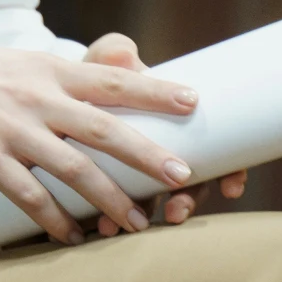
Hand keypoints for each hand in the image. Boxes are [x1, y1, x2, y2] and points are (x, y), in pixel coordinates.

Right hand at [0, 33, 207, 245]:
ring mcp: (11, 129)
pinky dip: (55, 220)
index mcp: (50, 71)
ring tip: (140, 222)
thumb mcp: (23, 63)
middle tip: (184, 175)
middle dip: (147, 154)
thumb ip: (65, 79)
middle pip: (103, 129)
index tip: (195, 100)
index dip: (155, 89)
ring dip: (111, 200)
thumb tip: (115, 86)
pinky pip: (29, 196)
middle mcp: (36, 98)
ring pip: (73, 169)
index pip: (112, 79)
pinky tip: (74, 238)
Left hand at [82, 36, 246, 236]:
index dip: (231, 172)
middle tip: (176, 212)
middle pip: (190, 186)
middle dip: (188, 203)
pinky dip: (114, 222)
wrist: (49, 99)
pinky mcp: (107, 189)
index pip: (218, 153)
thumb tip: (123, 51)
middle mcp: (160, 155)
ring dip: (147, 217)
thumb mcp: (100, 64)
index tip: (232, 187)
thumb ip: (111, 54)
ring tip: (131, 227)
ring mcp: (135, 176)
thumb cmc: (89, 79)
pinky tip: (100, 229)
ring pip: (153, 203)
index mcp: (173, 126)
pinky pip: (118, 212)